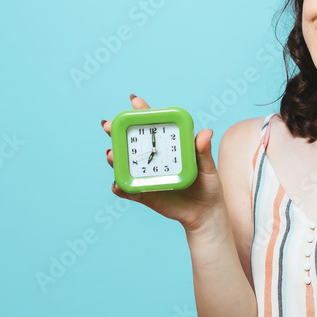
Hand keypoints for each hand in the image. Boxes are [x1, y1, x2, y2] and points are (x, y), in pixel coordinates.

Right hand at [102, 94, 225, 232]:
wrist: (205, 215)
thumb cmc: (208, 187)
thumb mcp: (208, 168)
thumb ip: (204, 152)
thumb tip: (206, 132)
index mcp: (170, 147)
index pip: (155, 126)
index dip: (143, 113)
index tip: (134, 101)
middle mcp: (155, 158)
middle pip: (133, 142)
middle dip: (117, 132)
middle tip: (108, 126)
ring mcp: (148, 176)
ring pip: (126, 163)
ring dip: (116, 157)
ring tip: (112, 154)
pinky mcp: (145, 194)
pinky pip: (128, 190)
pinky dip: (120, 187)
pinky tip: (116, 184)